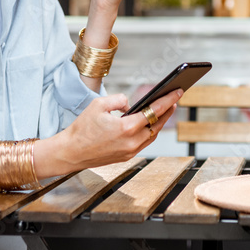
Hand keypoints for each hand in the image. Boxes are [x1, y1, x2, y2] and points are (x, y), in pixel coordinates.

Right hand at [37, 89, 181, 175]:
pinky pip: (144, 143)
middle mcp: (131, 142)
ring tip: (165, 109)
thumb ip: (119, 99)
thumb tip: (130, 104)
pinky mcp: (126, 157)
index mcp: (126, 127)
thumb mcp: (99, 104)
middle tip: (175, 98)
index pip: (154, 111)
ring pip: (152, 135)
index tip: (178, 92)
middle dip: (168, 110)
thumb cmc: (82, 128)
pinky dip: (149, 132)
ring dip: (160, 122)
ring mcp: (130, 151)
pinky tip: (150, 123)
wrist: (71, 152)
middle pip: (157, 124)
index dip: (168, 100)